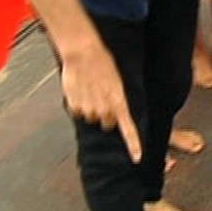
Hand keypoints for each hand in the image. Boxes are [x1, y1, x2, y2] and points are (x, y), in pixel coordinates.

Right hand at [59, 44, 141, 162]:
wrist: (83, 52)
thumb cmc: (102, 62)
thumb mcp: (117, 82)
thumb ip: (117, 102)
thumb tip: (115, 115)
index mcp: (119, 103)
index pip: (129, 130)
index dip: (134, 145)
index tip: (136, 158)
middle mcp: (105, 110)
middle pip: (107, 124)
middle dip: (106, 114)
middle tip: (102, 97)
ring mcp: (89, 110)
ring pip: (92, 118)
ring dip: (91, 108)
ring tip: (90, 90)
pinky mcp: (75, 107)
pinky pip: (78, 113)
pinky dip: (79, 105)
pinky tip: (81, 90)